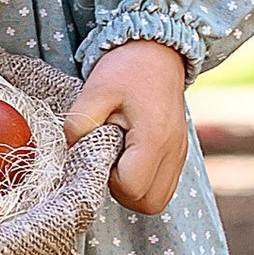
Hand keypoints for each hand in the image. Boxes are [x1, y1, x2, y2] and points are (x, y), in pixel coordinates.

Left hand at [63, 39, 190, 216]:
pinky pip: (164, 186)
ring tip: (119, 159)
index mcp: (154, 138)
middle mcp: (173, 152)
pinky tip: (130, 157)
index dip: (109, 180)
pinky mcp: (179, 153)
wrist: (158, 51)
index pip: (131, 187)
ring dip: (134, 190)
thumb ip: (79, 126)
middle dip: (122, 191)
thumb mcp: (95, 90)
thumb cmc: (126, 69)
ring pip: (158, 200)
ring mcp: (180, 154)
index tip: (99, 154)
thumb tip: (74, 155)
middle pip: (149, 203)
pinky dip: (145, 183)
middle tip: (107, 161)